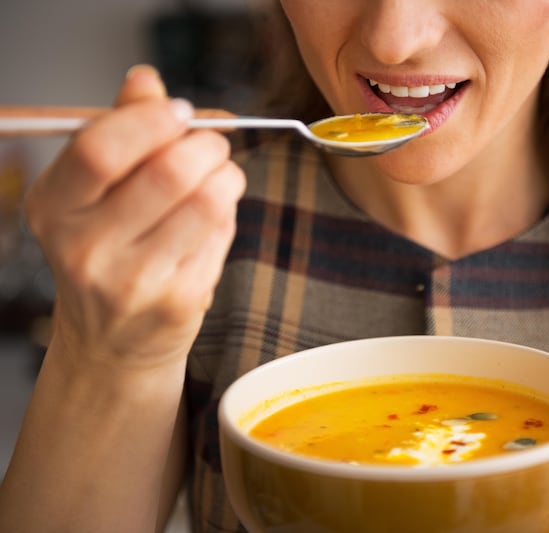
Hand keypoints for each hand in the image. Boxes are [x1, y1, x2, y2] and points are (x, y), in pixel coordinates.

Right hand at [24, 65, 245, 369]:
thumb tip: (146, 79)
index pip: (102, 148)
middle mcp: (84, 248)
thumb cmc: (108, 254)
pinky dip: (228, 215)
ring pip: (208, 202)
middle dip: (206, 145)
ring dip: (227, 176)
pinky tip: (213, 220)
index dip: (152, 120)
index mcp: (54, 207)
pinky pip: (222, 234)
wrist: (112, 343)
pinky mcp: (178, 302)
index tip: (179, 113)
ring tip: (220, 177)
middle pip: (168, 172)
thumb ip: (120, 130)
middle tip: (212, 145)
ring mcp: (133, 281)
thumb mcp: (93, 192)